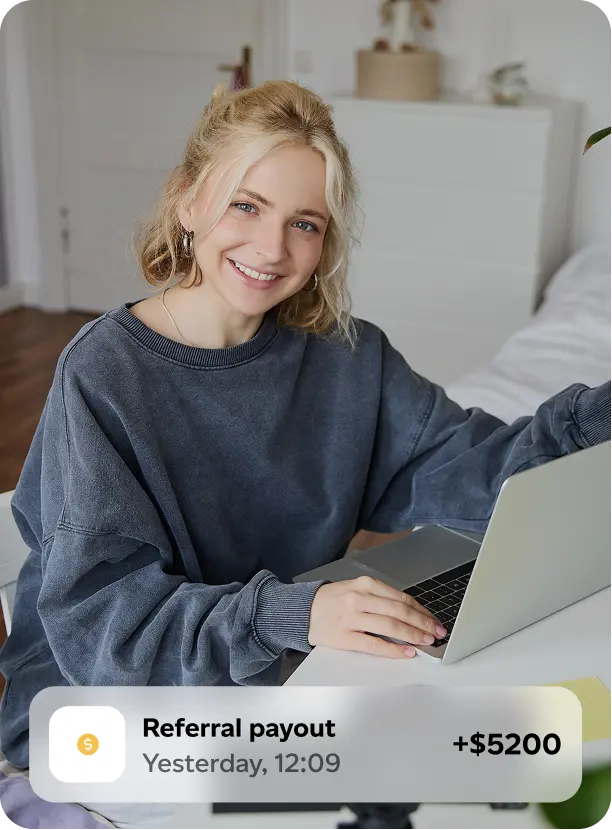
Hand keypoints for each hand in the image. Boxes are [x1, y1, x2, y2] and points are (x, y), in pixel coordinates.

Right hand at [308, 575, 446, 658]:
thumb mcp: (356, 589)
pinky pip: (374, 644)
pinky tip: (406, 652)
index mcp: (365, 584)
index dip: (422, 610)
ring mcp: (351, 617)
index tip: (434, 620)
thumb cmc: (331, 601)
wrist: (301, 610)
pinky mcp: (344, 636)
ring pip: (391, 626)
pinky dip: (394, 649)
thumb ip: (380, 598)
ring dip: (413, 635)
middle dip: (423, 623)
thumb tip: (410, 614)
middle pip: (400, 611)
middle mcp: (360, 598)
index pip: (401, 598)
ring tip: (426, 642)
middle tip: (437, 632)